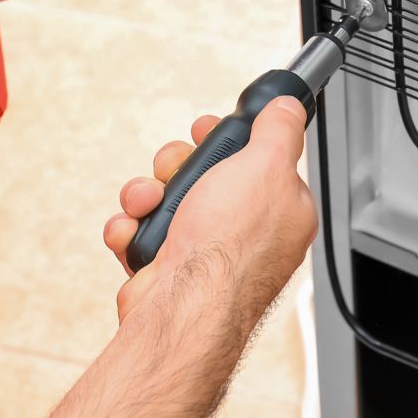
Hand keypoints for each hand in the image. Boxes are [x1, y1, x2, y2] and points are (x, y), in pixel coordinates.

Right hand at [102, 98, 316, 323]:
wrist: (182, 308)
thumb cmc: (229, 246)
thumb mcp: (266, 167)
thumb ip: (279, 132)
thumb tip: (288, 109)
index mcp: (279, 210)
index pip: (256, 161)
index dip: (228, 141)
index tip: (208, 130)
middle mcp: (244, 233)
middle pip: (203, 175)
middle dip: (176, 165)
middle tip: (173, 168)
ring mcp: (204, 252)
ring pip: (165, 199)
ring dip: (145, 194)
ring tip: (146, 204)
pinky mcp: (167, 269)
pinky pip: (141, 231)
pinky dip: (130, 228)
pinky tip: (132, 233)